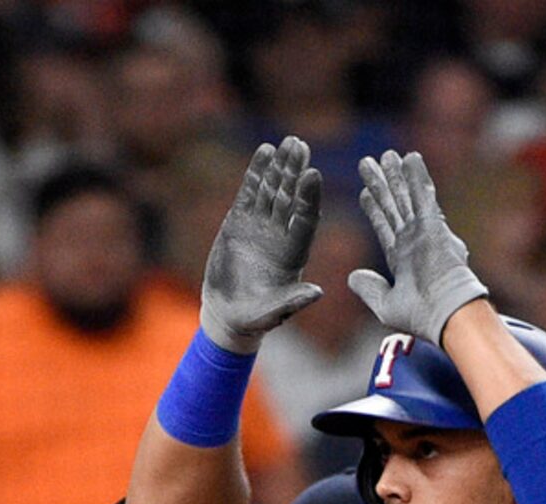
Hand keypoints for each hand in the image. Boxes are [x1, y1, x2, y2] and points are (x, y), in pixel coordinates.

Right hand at [200, 137, 322, 354]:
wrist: (228, 313)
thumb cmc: (253, 318)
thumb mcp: (272, 313)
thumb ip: (293, 302)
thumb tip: (318, 293)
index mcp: (294, 253)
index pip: (305, 219)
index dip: (309, 198)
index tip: (313, 175)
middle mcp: (280, 234)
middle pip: (291, 197)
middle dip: (295, 172)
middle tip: (301, 146)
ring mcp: (261, 225)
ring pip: (273, 189)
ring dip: (280, 166)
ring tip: (287, 143)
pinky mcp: (240, 221)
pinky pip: (250, 192)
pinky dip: (256, 172)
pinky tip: (264, 151)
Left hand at [348, 150, 487, 348]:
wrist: (445, 314)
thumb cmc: (421, 316)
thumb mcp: (386, 305)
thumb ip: (369, 289)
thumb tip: (352, 276)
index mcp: (403, 258)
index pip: (385, 227)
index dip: (374, 209)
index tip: (365, 193)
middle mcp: (413, 240)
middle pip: (393, 206)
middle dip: (382, 185)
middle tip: (369, 163)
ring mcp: (424, 231)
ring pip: (405, 196)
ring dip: (396, 175)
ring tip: (385, 155)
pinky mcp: (434, 224)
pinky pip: (424, 195)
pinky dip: (417, 176)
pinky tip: (410, 156)